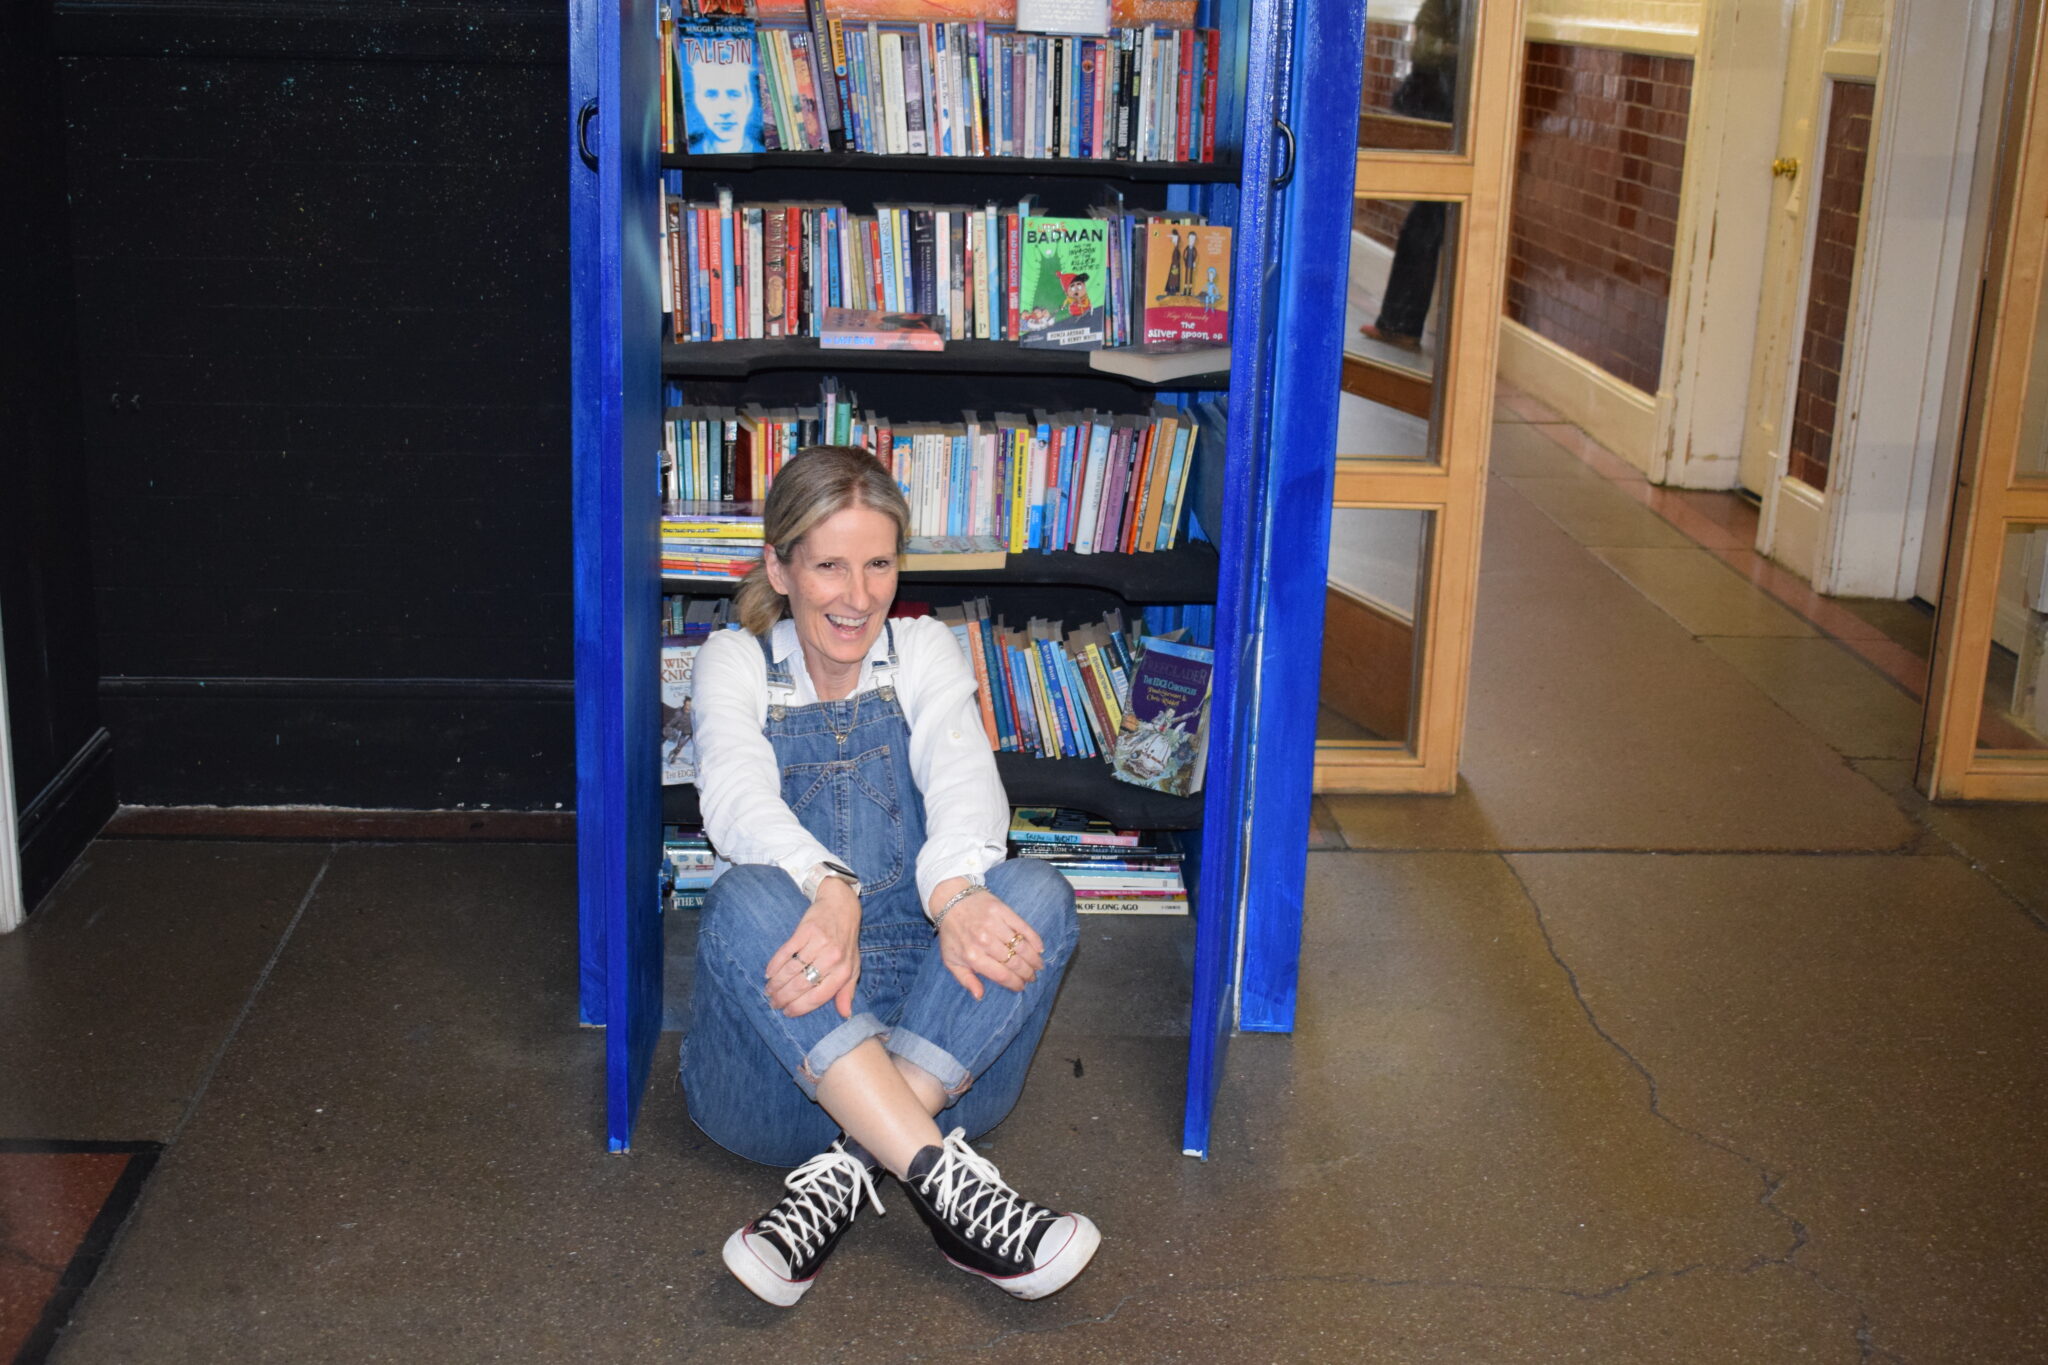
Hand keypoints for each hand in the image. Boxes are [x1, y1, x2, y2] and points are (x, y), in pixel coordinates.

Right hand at [765, 878, 860, 1018]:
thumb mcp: (852, 967)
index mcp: (844, 971)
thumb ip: (847, 991)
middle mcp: (832, 958)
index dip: (800, 1007)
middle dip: (784, 998)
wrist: (842, 906)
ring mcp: (819, 943)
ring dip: (777, 983)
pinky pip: (786, 952)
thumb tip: (846, 1015)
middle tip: (773, 1003)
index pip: (818, 996)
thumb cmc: (846, 941)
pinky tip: (769, 973)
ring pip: (792, 970)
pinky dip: (775, 964)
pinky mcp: (806, 930)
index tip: (787, 1013)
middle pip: (802, 985)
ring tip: (769, 991)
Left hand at [931, 878, 1043, 1000]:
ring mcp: (994, 925)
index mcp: (972, 956)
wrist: (950, 899)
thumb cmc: (952, 933)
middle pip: (1014, 963)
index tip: (1022, 986)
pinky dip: (1034, 939)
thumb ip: (965, 979)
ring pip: (1021, 947)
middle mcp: (984, 941)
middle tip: (1032, 977)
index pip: (1001, 975)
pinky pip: (1023, 927)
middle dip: (1027, 973)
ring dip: (1033, 959)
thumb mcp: (951, 960)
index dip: (1015, 983)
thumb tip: (979, 996)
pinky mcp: (1002, 910)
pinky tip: (1039, 948)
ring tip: (1038, 966)